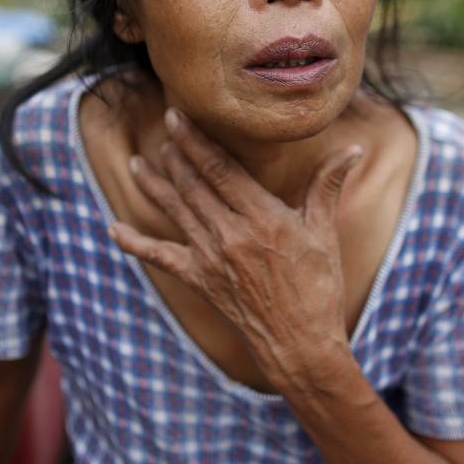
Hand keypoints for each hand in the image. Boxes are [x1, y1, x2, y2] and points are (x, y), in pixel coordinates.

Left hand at [108, 108, 362, 391]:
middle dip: (176, 154)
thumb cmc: (319, 289)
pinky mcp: (200, 281)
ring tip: (136, 162)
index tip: (179, 119)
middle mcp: (230, 235)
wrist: (300, 345)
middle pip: (193, 185)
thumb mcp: (324, 234)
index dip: (196, 142)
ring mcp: (210, 259)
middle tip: (164, 128)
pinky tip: (113, 230)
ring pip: (176, 211)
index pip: (220, 170)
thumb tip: (350, 150)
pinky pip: (160, 258)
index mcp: (262, 218)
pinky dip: (135, 244)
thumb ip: (327, 187)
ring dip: (154, 185)